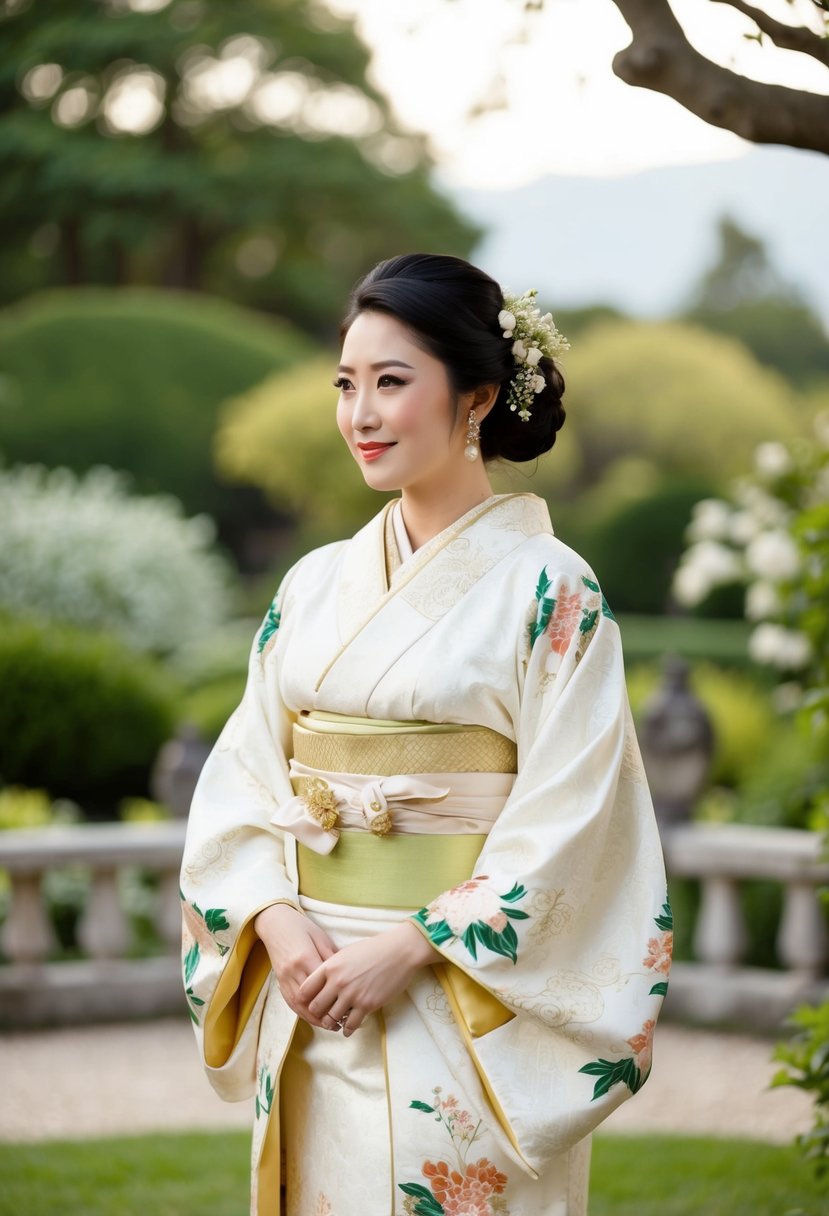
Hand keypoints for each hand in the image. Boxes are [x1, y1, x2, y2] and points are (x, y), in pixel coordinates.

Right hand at [253, 903, 337, 1028]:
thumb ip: (331, 957)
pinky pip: (289, 1001)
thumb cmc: (301, 926)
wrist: (275, 922)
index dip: (335, 998)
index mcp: (305, 957)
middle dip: (325, 1013)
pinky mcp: (279, 980)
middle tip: (341, 1022)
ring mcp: (284, 977)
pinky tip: (313, 1017)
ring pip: (298, 1005)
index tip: (349, 1006)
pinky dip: (302, 1012)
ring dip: (313, 1018)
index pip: (322, 985)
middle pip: (310, 999)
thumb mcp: (320, 937)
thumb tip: (347, 973)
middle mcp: (293, 970)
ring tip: (329, 1025)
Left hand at [298, 920, 441, 1035]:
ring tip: (334, 1023)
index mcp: (330, 966)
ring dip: (331, 1023)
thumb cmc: (373, 949)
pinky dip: (346, 1030)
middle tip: (322, 1015)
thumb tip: (320, 982)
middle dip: (317, 1013)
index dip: (305, 998)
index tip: (309, 1002)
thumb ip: (331, 967)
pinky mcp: (367, 1005)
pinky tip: (347, 1029)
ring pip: (331, 1019)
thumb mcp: (345, 953)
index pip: (305, 989)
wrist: (399, 952)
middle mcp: (338, 982)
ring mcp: (352, 994)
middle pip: (316, 1007)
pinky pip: (350, 1025)